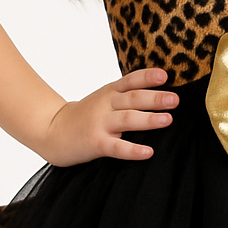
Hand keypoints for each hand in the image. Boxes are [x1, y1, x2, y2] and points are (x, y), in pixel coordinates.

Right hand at [40, 67, 178, 165]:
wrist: (52, 130)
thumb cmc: (84, 116)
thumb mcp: (103, 99)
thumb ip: (126, 96)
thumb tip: (162, 96)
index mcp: (109, 92)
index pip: (130, 80)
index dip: (147, 77)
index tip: (166, 75)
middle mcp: (105, 105)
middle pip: (132, 98)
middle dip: (155, 98)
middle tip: (175, 99)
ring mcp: (99, 124)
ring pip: (127, 119)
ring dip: (148, 119)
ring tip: (168, 119)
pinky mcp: (95, 143)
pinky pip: (116, 147)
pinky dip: (133, 150)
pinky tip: (148, 152)